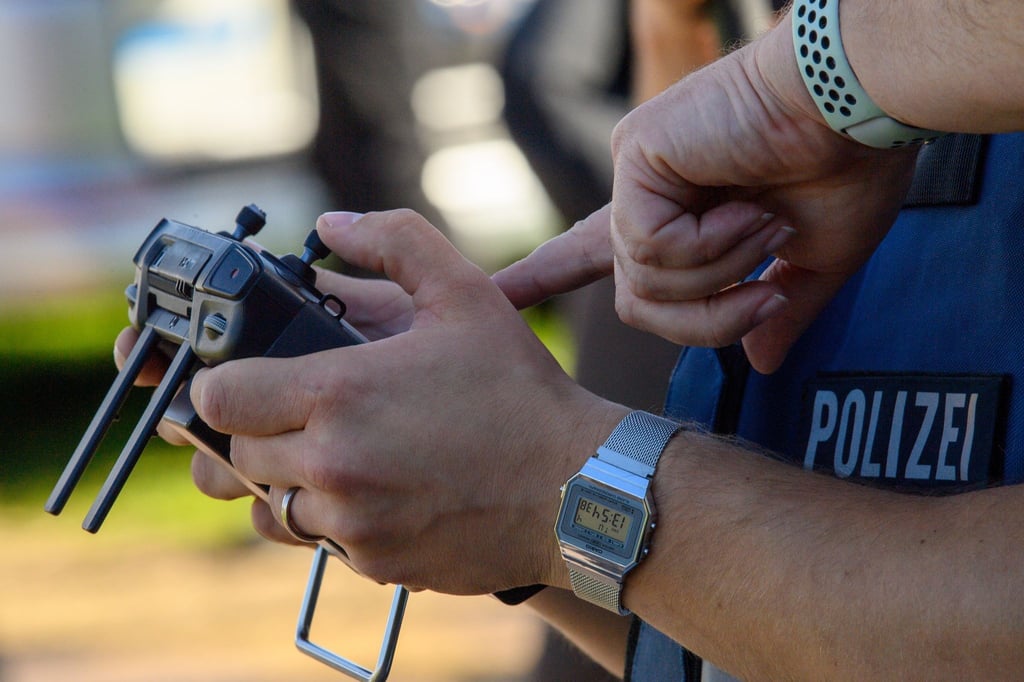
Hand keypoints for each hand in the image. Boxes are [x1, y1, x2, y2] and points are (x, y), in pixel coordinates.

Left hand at [190, 209, 621, 593]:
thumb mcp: (465, 293)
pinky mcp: (376, 564)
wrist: (579, 489)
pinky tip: (381, 490)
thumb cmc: (521, 390)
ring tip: (339, 453)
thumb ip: (394, 241)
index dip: (223, 382)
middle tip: (305, 410)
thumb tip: (332, 224)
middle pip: (236, 454)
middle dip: (257, 429)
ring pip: (270, 506)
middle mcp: (332, 465)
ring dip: (289, 479)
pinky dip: (334, 518)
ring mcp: (351, 523)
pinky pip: (321, 542)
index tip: (247, 376)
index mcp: (339, 393)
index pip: (218, 397)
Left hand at [495, 15, 919, 373]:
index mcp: (680, 216)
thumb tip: (760, 363)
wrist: (860, 109)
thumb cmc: (848, 169)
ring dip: (720, 274)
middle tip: (767, 298)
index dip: (545, 275)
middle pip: (635, 303)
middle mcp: (647, 196)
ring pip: (644, 280)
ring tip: (766, 224)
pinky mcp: (636, 155)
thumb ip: (776, 311)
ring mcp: (637, 174)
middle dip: (704, 321)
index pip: (591, 253)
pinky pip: (650, 246)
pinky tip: (745, 208)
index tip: (497, 295)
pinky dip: (709, 246)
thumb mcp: (815, 261)